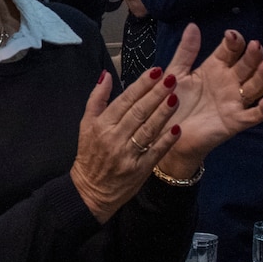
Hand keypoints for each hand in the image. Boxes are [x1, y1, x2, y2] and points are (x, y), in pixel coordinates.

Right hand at [69, 62, 183, 222]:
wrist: (91, 190)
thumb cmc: (90, 154)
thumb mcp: (85, 124)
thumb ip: (97, 98)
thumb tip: (105, 74)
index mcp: (102, 125)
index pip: (124, 100)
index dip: (141, 85)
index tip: (156, 71)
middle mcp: (114, 138)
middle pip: (138, 113)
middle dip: (156, 94)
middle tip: (172, 78)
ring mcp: (128, 155)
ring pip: (148, 130)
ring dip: (163, 113)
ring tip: (176, 97)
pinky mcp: (140, 169)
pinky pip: (155, 152)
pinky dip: (166, 140)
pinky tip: (177, 128)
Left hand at [161, 26, 262, 176]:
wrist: (165, 132)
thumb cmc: (170, 101)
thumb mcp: (176, 73)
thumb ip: (185, 51)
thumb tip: (192, 25)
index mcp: (215, 68)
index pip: (231, 51)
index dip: (234, 42)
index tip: (231, 35)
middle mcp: (228, 82)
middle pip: (247, 65)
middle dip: (253, 55)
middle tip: (255, 46)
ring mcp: (233, 101)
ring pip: (255, 87)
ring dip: (262, 77)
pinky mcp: (234, 121)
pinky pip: (252, 116)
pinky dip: (262, 111)